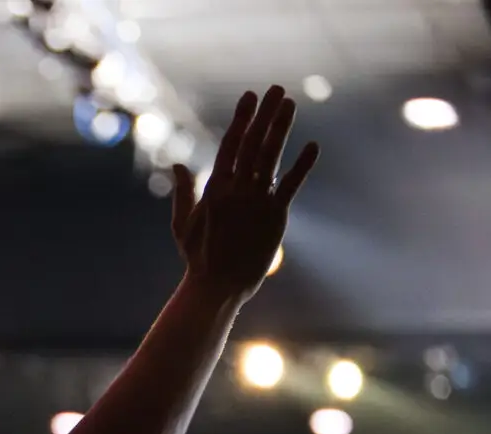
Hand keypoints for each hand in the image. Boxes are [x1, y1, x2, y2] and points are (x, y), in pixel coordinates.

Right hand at [171, 86, 318, 302]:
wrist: (217, 286)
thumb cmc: (198, 257)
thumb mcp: (182, 224)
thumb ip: (183, 192)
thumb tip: (178, 164)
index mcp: (213, 189)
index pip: (230, 144)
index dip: (242, 119)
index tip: (249, 97)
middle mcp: (236, 190)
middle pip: (252, 143)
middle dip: (264, 114)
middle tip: (275, 90)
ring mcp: (256, 202)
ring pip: (270, 157)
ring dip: (281, 128)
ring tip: (289, 104)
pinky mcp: (275, 217)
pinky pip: (291, 185)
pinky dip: (302, 164)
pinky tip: (313, 146)